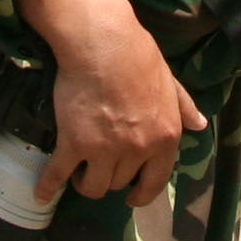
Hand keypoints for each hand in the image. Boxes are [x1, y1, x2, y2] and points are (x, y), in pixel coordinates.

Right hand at [41, 10, 205, 211]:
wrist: (102, 42)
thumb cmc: (138, 57)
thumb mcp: (170, 81)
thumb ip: (184, 106)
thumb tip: (199, 125)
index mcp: (165, 138)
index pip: (155, 182)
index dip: (142, 194)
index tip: (132, 198)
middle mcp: (137, 149)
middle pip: (119, 183)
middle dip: (110, 178)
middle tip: (100, 166)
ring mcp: (104, 149)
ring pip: (93, 186)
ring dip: (86, 182)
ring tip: (80, 171)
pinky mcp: (73, 143)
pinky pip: (59, 175)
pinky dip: (48, 187)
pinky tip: (41, 195)